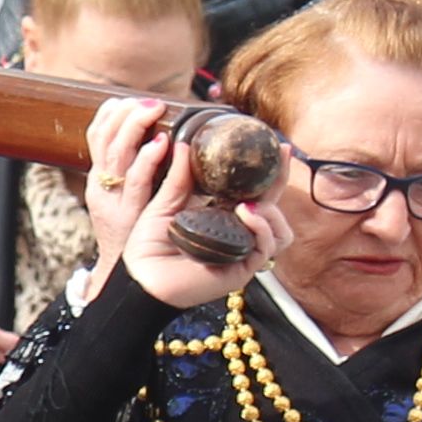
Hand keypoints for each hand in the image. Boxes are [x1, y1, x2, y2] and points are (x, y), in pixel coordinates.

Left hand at [92, 100, 279, 311]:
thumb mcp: (164, 204)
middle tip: (281, 155)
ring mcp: (242, 252)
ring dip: (271, 211)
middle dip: (279, 181)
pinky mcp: (242, 269)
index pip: (252, 192)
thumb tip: (183, 143)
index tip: (275, 146)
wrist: (140, 279)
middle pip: (273, 207)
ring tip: (248, 202)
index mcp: (221, 217)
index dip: (267, 172)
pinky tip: (246, 213)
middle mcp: (236, 234)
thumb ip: (179, 177)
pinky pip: (266, 246)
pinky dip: (261, 227)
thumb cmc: (148, 247)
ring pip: (279, 230)